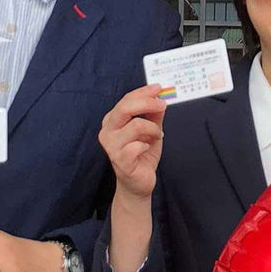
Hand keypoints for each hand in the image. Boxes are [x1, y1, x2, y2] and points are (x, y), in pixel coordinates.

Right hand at [98, 84, 166, 198]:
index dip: (143, 92)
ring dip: (152, 128)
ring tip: (157, 135)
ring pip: (135, 126)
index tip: (158, 88)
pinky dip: (147, 145)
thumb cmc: (142, 155)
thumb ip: (154, 114)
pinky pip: (137, 146)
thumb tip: (160, 98)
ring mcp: (111, 146)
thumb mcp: (151, 130)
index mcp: (113, 121)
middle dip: (147, 103)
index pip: (126, 100)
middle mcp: (108, 131)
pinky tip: (146, 149)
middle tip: (162, 104)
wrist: (138, 183)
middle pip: (124, 108)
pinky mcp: (120, 160)